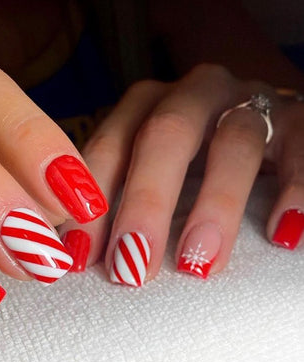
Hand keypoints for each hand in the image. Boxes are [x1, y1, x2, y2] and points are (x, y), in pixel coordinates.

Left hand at [59, 64, 303, 282]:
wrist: (259, 114)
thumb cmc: (192, 155)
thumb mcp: (151, 165)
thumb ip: (121, 196)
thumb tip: (84, 256)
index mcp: (147, 105)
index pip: (110, 145)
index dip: (92, 201)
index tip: (81, 259)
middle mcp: (194, 95)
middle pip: (164, 136)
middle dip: (145, 203)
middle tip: (130, 266)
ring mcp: (248, 102)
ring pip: (233, 142)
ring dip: (215, 205)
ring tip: (196, 264)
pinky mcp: (299, 120)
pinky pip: (301, 148)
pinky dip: (295, 190)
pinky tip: (282, 233)